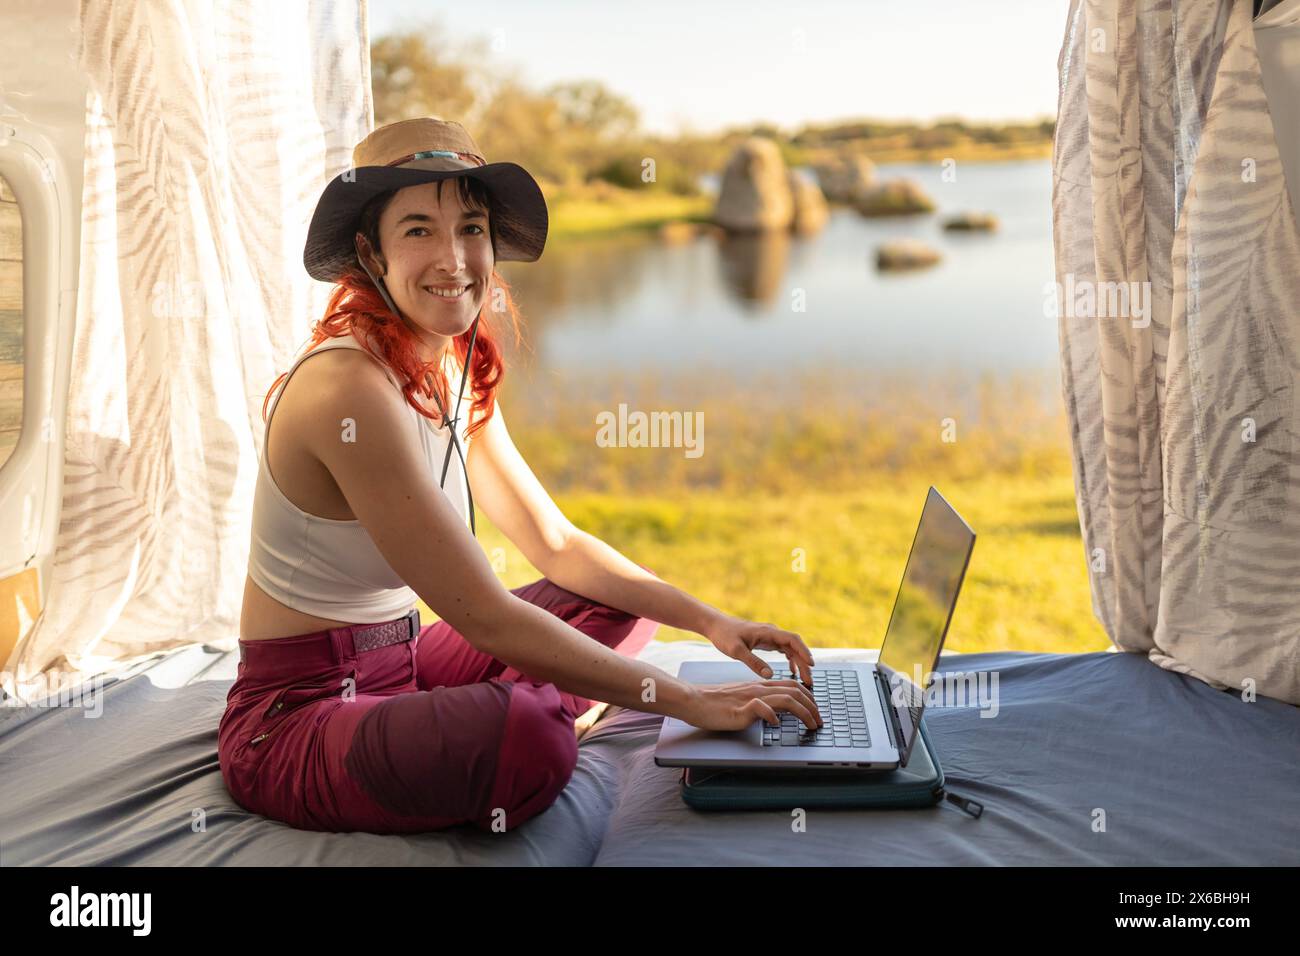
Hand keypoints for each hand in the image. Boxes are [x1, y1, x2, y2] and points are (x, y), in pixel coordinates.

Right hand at [681, 680, 822, 732]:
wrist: (694, 701)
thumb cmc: (715, 703)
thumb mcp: (742, 701)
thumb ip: (758, 703)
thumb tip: (774, 713)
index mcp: (759, 686)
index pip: (791, 686)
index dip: (809, 698)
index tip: (816, 711)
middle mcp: (758, 688)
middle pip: (794, 691)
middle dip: (813, 707)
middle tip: (820, 721)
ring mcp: (750, 698)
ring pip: (785, 699)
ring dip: (803, 713)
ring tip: (811, 725)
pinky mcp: (740, 709)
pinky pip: (762, 708)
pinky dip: (773, 716)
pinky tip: (776, 724)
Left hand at [705, 613, 816, 685]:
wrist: (716, 625)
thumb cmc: (724, 635)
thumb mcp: (737, 651)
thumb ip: (753, 662)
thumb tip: (770, 675)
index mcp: (767, 632)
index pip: (792, 640)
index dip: (804, 652)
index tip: (812, 664)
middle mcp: (772, 632)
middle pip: (795, 647)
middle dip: (804, 663)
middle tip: (809, 681)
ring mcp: (770, 636)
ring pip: (791, 649)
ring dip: (799, 662)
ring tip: (805, 679)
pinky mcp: (766, 640)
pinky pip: (784, 649)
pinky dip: (790, 659)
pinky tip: (792, 671)